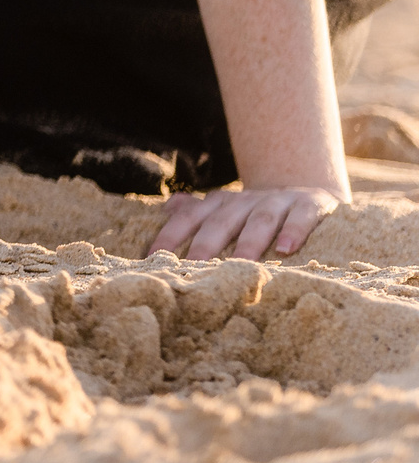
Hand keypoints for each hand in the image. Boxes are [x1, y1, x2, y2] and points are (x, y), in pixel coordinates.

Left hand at [150, 185, 339, 260]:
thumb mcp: (229, 211)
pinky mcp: (311, 205)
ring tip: (241, 263)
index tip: (152, 257)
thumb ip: (199, 211)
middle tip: (194, 269)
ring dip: (249, 241)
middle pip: (221, 221)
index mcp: (221, 203)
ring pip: (260, 219)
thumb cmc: (259, 212)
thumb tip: (167, 208)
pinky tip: (285, 249)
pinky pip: (302, 216)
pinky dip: (293, 231)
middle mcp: (246, 199)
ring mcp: (279, 200)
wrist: (311, 193)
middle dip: (206, 245)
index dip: (170, 235)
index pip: (190, 217)